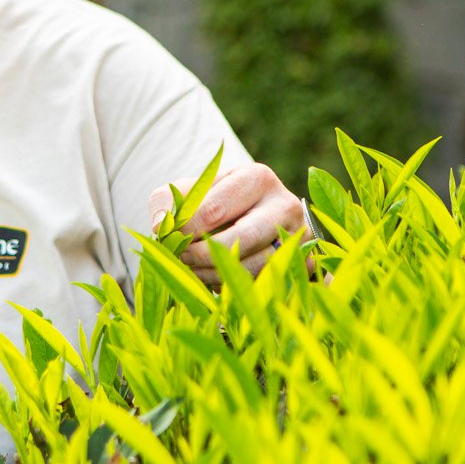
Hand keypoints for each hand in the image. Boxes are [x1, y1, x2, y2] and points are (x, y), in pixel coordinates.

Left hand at [149, 162, 307, 285]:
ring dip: (216, 274)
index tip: (171, 239)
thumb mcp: (190, 192)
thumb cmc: (217, 202)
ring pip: (254, 266)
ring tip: (194, 270)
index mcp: (256, 177)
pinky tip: (215, 277)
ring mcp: (298, 236)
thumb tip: (161, 225)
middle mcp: (285, 203)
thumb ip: (167, 200)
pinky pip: (264, 283)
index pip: (215, 209)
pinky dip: (234, 286)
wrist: (255, 217)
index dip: (187, 230)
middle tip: (183, 258)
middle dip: (203, 254)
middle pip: (241, 239)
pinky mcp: (303, 263)